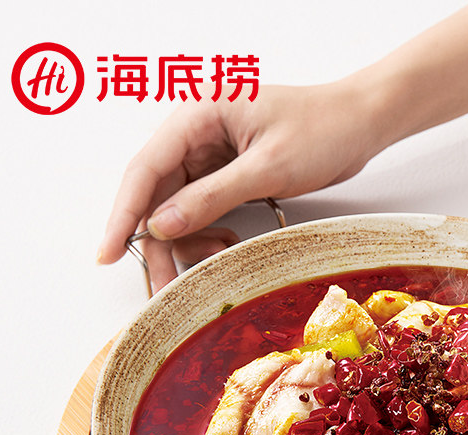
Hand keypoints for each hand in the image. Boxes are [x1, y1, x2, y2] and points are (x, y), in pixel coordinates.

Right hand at [97, 80, 389, 290]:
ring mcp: (213, 154)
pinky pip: (205, 209)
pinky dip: (211, 234)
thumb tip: (161, 226)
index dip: (124, 214)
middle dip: (161, 242)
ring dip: (191, 242)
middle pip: (159, 194)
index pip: (145, 168)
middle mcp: (197, 133)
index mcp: (197, 115)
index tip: (107, 253)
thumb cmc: (321, 130)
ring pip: (181, 208)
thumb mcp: (265, 167)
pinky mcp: (230, 173)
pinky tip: (228, 246)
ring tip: (216, 262)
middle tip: (165, 287)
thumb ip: (211, 197)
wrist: (361, 123)